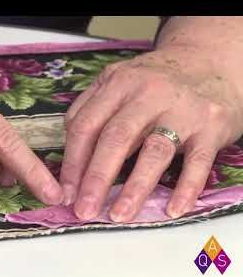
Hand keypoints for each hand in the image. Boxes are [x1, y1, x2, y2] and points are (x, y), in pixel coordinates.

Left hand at [60, 45, 242, 221]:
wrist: (209, 62)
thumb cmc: (155, 81)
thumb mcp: (119, 81)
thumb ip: (91, 108)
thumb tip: (68, 149)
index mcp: (118, 84)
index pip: (85, 126)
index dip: (72, 162)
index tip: (66, 192)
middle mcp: (148, 93)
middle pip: (115, 138)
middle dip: (96, 179)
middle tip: (84, 210)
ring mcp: (181, 109)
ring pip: (154, 151)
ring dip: (134, 188)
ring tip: (119, 215)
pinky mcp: (211, 125)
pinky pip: (198, 161)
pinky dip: (185, 188)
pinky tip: (172, 210)